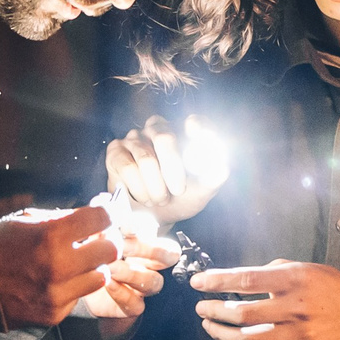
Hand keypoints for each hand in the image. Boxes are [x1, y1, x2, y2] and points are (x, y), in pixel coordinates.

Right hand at [0, 206, 121, 326]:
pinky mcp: (55, 314)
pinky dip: (74, 287)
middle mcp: (59, 266)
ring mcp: (59, 294)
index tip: (105, 214)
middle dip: (106, 241)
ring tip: (78, 263)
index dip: (107, 214)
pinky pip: (79, 297)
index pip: (101, 219)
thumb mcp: (25, 220)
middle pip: (110, 250)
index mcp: (51, 236)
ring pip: (101, 277)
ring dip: (93, 267)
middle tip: (97, 239)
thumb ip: (61, 219)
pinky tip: (57, 281)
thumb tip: (92, 215)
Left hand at [72, 227, 181, 323]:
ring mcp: (144, 287)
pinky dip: (121, 292)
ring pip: (153, 281)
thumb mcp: (96, 234)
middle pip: (166, 256)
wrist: (83, 287)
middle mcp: (150, 264)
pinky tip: (107, 282)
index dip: (144, 229)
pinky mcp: (133, 306)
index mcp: (146, 242)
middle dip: (145, 249)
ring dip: (132, 272)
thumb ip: (100, 217)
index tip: (126, 226)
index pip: (157, 232)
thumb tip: (101, 198)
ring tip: (111, 266)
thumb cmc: (95, 256)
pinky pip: (135, 303)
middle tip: (121, 245)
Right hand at [104, 113, 230, 226]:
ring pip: (145, 158)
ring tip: (160, 199)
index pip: (196, 122)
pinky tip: (143, 196)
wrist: (151, 218)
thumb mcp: (201, 192)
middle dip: (172, 168)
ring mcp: (135, 138)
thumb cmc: (180, 199)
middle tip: (178, 191)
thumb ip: (213, 179)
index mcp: (185, 133)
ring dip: (155, 187)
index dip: (199, 127)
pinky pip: (127, 167)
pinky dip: (138, 188)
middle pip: (165, 137)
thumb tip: (222, 168)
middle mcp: (159, 129)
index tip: (199, 134)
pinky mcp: (116, 151)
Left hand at [191, 260, 339, 339]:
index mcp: (294, 280)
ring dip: (221, 334)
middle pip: (242, 313)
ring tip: (209, 326)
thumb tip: (236, 279)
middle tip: (201, 308)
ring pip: (248, 339)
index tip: (198, 282)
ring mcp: (299, 334)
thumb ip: (271, 272)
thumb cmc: (329, 287)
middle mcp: (295, 307)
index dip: (217, 282)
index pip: (246, 280)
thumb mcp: (303, 268)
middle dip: (214, 311)